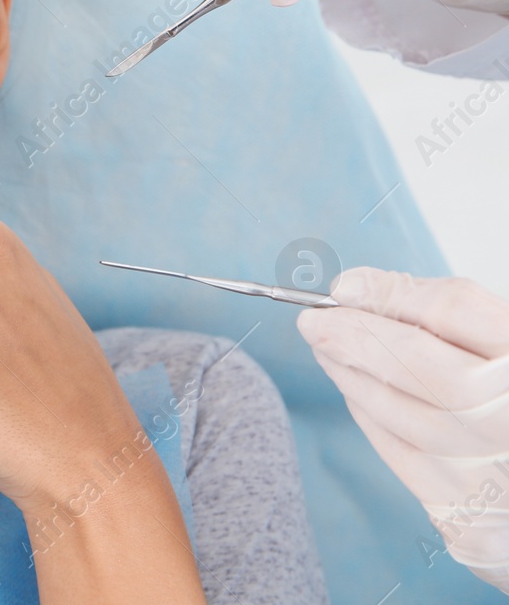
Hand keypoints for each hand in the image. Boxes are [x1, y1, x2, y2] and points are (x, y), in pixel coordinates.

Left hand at [298, 267, 508, 590]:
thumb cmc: (506, 397)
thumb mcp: (498, 344)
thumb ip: (443, 313)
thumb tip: (353, 289)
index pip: (453, 310)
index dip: (388, 294)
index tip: (343, 287)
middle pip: (419, 364)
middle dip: (354, 337)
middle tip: (312, 321)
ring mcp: (493, 468)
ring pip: (401, 414)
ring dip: (350, 376)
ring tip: (326, 351)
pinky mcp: (468, 514)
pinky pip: (400, 455)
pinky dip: (369, 417)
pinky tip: (355, 393)